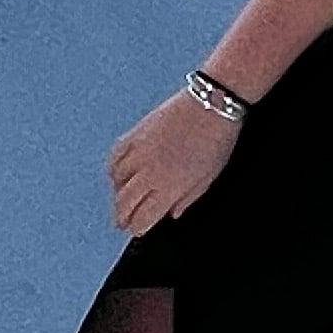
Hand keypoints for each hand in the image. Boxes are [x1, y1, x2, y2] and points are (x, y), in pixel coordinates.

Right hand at [109, 93, 237, 235]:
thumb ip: (188, 198)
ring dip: (118, 194)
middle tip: (123, 222)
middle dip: (122, 218)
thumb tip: (171, 214)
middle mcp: (148, 172)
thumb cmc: (218, 139)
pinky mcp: (135, 134)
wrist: (212, 102)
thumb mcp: (209, 176)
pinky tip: (120, 174)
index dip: (138, 228)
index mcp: (169, 186)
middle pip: (123, 204)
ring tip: (124, 199)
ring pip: (115, 183)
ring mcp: (139, 152)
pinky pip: (115, 158)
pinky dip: (115, 170)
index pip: (141, 218)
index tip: (138, 230)